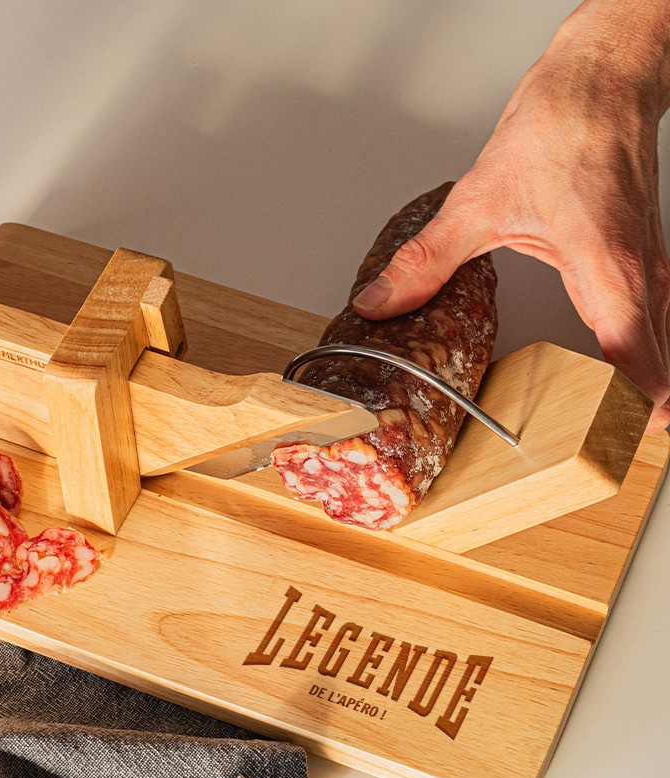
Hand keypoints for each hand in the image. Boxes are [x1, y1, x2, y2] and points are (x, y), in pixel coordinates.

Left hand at [351, 5, 669, 432]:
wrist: (603, 80)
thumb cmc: (563, 126)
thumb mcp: (478, 202)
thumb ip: (426, 261)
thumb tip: (381, 304)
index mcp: (608, 271)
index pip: (639, 362)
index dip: (630, 415)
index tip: (609, 448)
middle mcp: (640, 276)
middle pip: (661, 369)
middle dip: (631, 418)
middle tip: (590, 451)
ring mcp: (650, 270)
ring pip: (662, 347)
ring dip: (638, 389)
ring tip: (595, 425)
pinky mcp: (644, 261)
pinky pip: (653, 324)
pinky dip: (637, 357)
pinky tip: (603, 371)